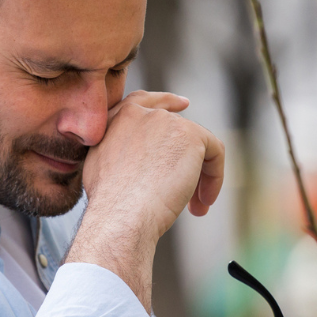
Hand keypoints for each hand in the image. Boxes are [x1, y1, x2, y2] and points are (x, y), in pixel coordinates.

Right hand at [66, 91, 224, 309]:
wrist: (120, 215)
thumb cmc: (109, 205)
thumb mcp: (102, 168)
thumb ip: (121, 153)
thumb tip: (140, 163)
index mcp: (119, 119)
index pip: (146, 101)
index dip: (167, 102)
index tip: (184, 105)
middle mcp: (143, 113)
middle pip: (178, 130)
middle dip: (185, 163)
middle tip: (189, 196)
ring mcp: (168, 121)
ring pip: (197, 147)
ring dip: (199, 178)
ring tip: (195, 208)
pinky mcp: (192, 135)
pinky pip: (215, 153)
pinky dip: (215, 178)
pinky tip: (203, 204)